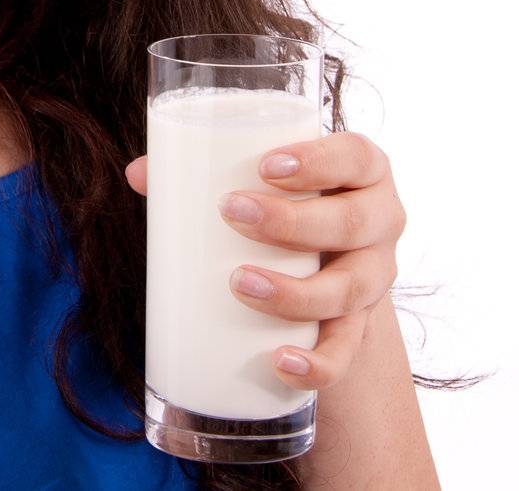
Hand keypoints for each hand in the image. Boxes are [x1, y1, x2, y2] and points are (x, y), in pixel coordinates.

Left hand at [124, 132, 405, 390]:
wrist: (326, 262)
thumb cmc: (287, 201)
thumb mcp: (262, 180)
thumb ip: (202, 171)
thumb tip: (139, 173)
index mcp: (362, 171)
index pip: (355, 155)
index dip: (319, 160)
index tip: (265, 166)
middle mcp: (380, 221)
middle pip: (353, 222)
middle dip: (292, 222)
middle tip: (232, 213)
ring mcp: (374, 276)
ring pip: (350, 289)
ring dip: (295, 292)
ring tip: (240, 284)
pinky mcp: (360, 327)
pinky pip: (347, 352)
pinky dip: (317, 363)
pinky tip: (282, 362)